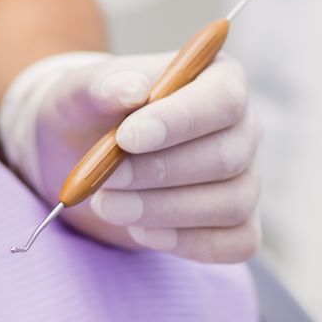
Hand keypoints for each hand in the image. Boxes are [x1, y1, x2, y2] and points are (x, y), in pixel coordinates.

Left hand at [0, 50, 260, 262]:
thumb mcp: (79, 90)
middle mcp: (242, 127)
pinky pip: (236, 243)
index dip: (179, 121)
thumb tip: (131, 90)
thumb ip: (102, 85)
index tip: (127, 138)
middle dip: (159, 173)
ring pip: (231, 204)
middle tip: (104, 180)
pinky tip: (141, 231)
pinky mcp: (236, 224)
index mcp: (218, 78)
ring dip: (163, 210)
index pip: (223, 99)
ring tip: (107, 206)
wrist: (77, 153)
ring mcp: (245, 178)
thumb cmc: (87, 112)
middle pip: (226, 157)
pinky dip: (187, 242)